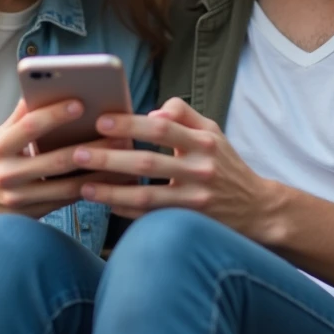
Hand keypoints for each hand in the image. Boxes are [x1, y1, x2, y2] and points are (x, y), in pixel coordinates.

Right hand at [0, 99, 125, 234]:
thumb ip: (21, 114)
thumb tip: (41, 82)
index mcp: (0, 147)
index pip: (30, 127)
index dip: (56, 114)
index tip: (81, 102)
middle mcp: (8, 174)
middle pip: (57, 159)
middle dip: (92, 146)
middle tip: (120, 132)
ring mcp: (20, 199)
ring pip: (68, 185)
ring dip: (100, 171)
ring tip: (125, 156)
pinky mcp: (32, 216)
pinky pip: (69, 201)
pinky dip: (93, 189)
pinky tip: (113, 179)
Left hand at [70, 97, 275, 238]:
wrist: (256, 207)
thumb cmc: (224, 163)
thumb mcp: (212, 130)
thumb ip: (183, 113)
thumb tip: (152, 110)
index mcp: (203, 141)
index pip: (162, 128)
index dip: (129, 123)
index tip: (100, 121)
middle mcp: (200, 169)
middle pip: (147, 163)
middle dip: (109, 157)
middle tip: (77, 152)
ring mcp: (194, 200)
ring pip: (145, 197)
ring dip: (110, 191)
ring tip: (83, 185)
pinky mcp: (189, 222)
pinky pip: (150, 218)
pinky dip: (126, 210)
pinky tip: (104, 203)